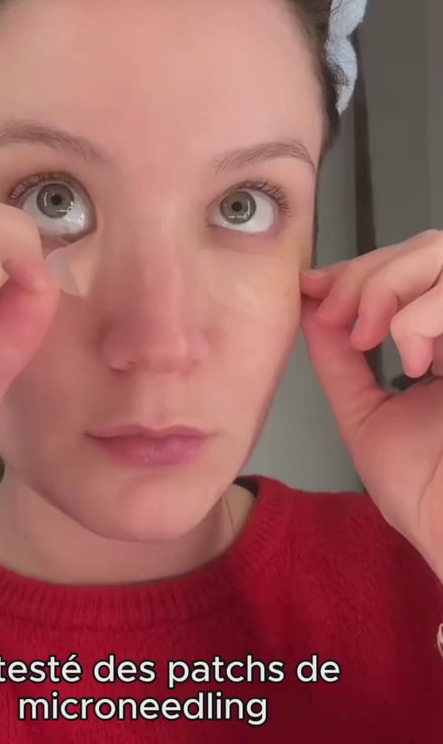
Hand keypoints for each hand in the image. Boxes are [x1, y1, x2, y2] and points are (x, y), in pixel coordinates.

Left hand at [300, 229, 442, 577]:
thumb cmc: (428, 495)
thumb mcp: (365, 417)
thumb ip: (340, 362)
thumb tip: (313, 310)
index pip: (410, 270)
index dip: (360, 268)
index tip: (316, 287)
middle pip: (430, 247)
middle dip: (368, 272)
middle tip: (340, 317)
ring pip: (442, 252)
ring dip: (391, 285)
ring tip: (372, 338)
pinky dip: (424, 315)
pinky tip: (416, 360)